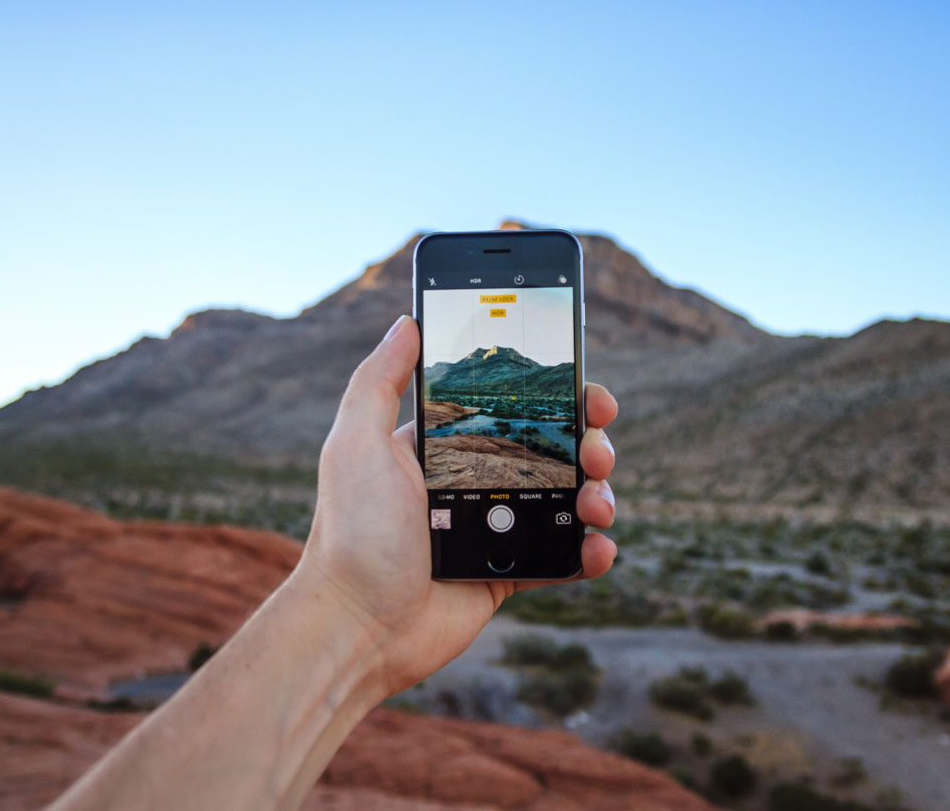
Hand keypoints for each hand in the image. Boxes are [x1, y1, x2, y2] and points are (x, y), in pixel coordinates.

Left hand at [299, 315, 618, 694]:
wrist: (357, 628)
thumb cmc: (351, 534)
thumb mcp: (355, 444)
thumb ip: (379, 381)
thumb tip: (407, 321)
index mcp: (442, 446)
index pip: (510, 405)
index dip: (555, 394)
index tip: (588, 389)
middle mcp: (472, 480)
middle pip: (551, 448)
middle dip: (588, 442)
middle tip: (597, 451)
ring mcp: (494, 527)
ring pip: (567, 499)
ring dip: (597, 494)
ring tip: (597, 503)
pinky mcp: (507, 573)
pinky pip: (563, 556)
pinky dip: (590, 551)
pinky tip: (598, 548)